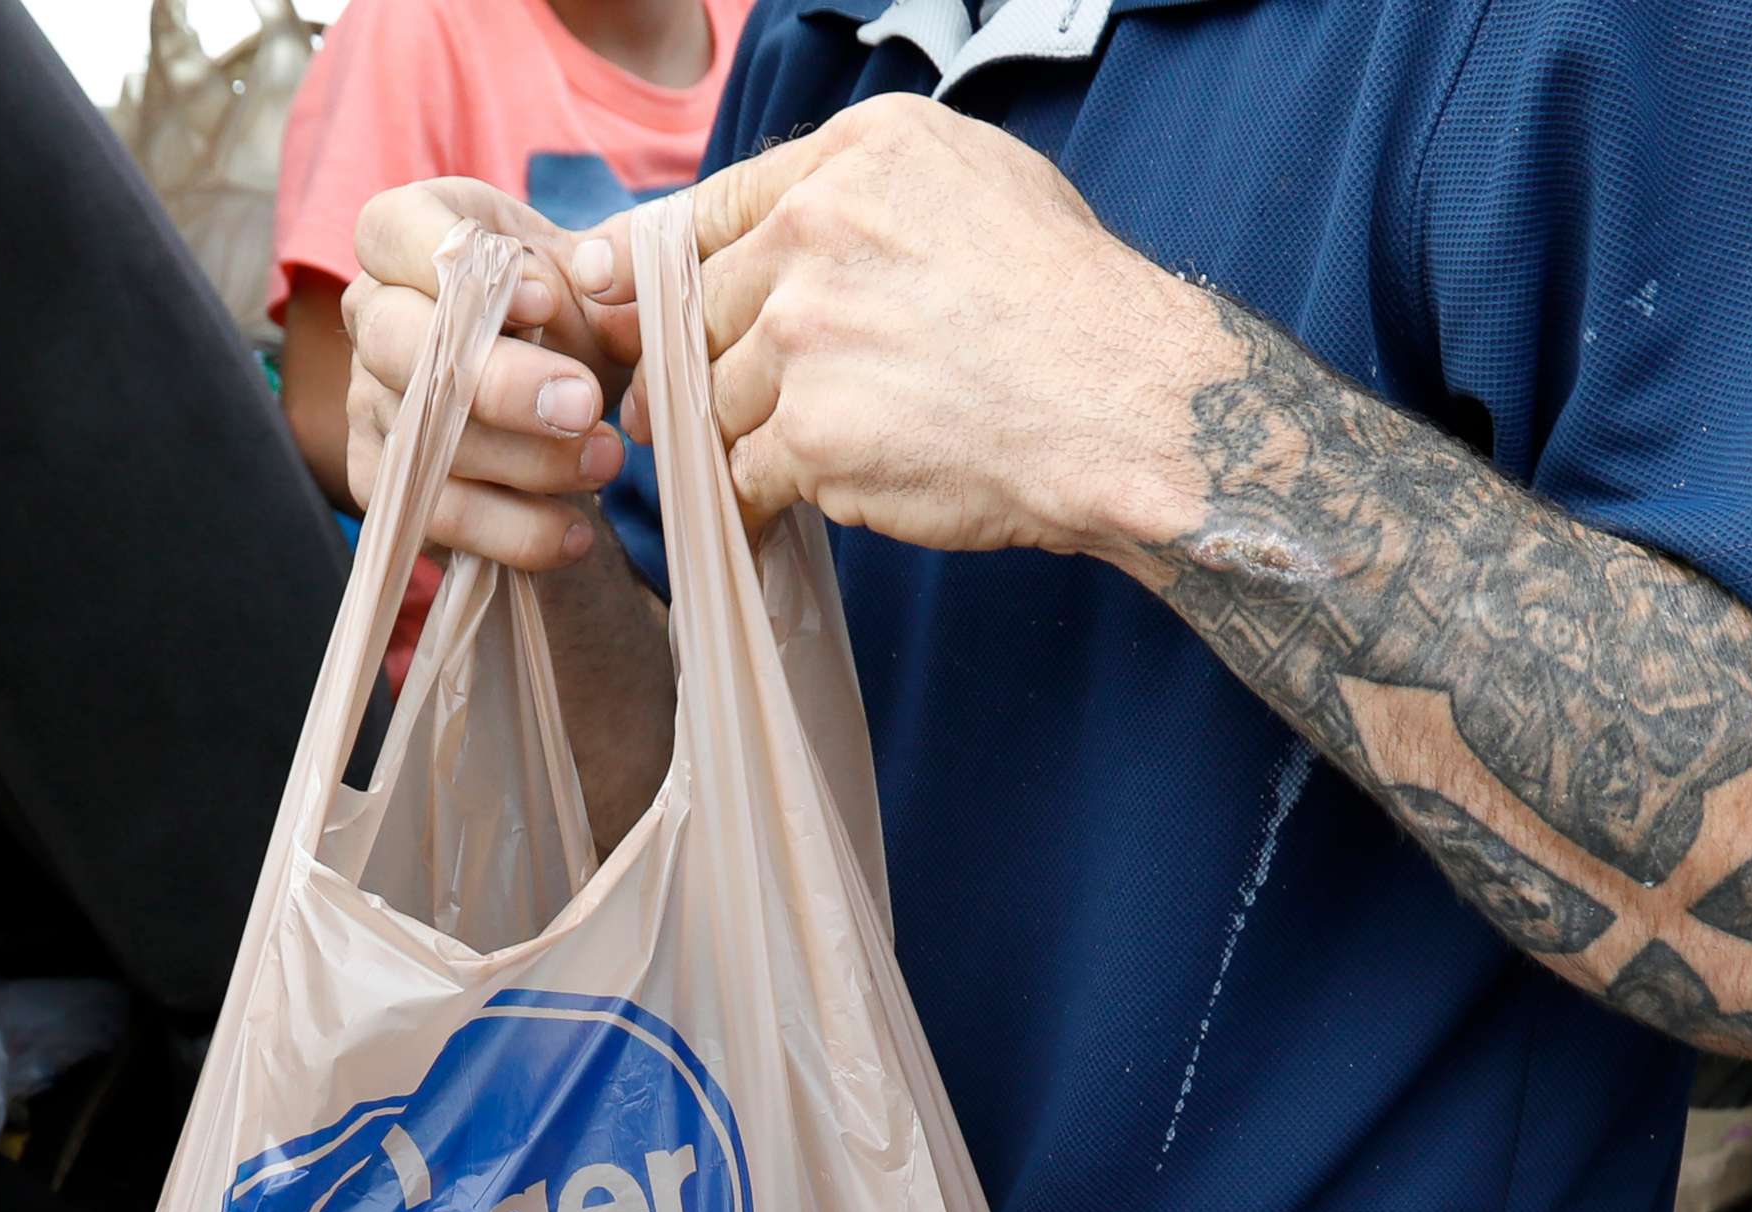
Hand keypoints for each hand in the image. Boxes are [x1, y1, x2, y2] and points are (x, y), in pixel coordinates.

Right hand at [343, 178, 640, 567]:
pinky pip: (434, 515)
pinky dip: (512, 532)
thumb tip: (606, 276)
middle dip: (498, 382)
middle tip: (584, 405)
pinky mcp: (387, 482)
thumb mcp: (601, 282)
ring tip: (604, 461)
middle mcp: (375, 315)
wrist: (570, 395)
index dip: (460, 268)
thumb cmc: (573, 316)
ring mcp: (371, 401)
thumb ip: (614, 271)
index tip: (544, 300)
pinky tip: (573, 531)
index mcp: (412, 239)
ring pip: (420, 438)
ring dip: (523, 462)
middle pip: (397, 344)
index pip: (390, 232)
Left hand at [572, 93, 1222, 553]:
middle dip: (705, 364)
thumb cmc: (1079, 306)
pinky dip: (758, 499)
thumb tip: (801, 224)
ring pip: (721, 397)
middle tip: (716, 405)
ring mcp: (806, 335)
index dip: (666, 267)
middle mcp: (816, 233)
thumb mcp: (984, 182)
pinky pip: (746, 472)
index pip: (713, 211)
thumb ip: (873, 193)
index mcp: (853, 160)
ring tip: (800, 458)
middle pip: (706, 311)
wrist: (1127, 408)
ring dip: (749, 435)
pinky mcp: (812, 434)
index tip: (624, 297)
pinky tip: (782, 511)